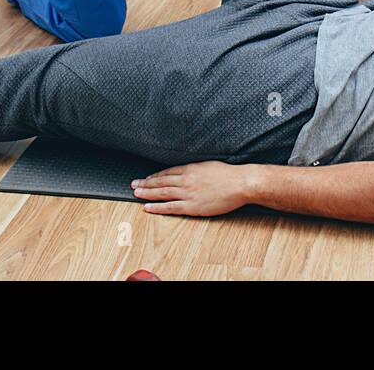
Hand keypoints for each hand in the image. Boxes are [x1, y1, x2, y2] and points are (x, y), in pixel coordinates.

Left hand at [131, 161, 253, 217]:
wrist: (239, 183)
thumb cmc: (229, 174)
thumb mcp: (209, 165)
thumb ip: (197, 168)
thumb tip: (190, 169)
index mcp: (190, 168)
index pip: (167, 172)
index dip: (155, 176)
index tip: (147, 178)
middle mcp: (185, 180)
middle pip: (161, 182)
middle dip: (146, 183)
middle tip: (134, 184)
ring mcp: (187, 193)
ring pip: (162, 193)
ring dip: (147, 193)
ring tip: (136, 194)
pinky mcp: (192, 206)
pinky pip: (170, 207)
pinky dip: (157, 207)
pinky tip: (147, 207)